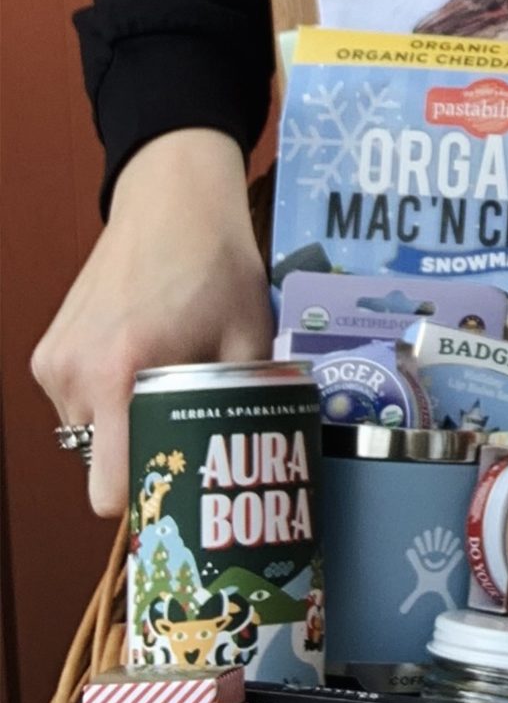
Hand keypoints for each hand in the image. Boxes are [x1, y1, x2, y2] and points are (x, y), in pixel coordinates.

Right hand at [31, 129, 271, 519]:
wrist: (170, 201)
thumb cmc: (217, 266)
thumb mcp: (249, 338)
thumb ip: (246, 403)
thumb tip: (265, 461)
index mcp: (123, 375)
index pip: (109, 491)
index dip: (147, 501)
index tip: (183, 491)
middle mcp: (74, 377)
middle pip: (101, 468)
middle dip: (144, 459)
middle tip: (190, 438)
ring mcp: (53, 364)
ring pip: (88, 438)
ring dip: (126, 427)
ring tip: (168, 388)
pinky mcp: (46, 353)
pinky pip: (77, 405)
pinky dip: (108, 400)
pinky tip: (143, 364)